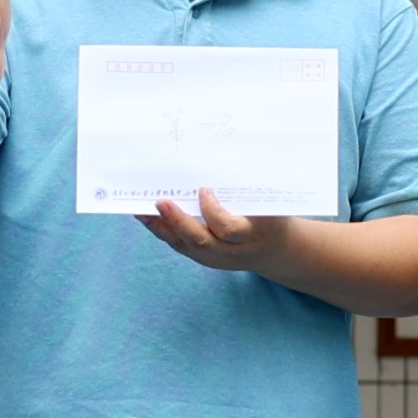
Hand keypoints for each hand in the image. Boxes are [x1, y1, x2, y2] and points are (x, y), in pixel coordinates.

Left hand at [141, 188, 290, 273]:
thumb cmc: (270, 217)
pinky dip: (162, 230)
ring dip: (162, 227)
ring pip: (185, 246)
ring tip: (142, 210)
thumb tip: (219, 158)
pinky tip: (148, 217)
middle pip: (201, 242)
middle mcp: (232, 251)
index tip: (204, 190)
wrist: (275, 251)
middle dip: (178, 222)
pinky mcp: (204, 259)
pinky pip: (180, 245)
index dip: (212, 212)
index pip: (227, 229)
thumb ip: (248, 189)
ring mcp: (216, 258)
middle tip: (160, 202)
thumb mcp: (268, 204)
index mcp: (251, 235)